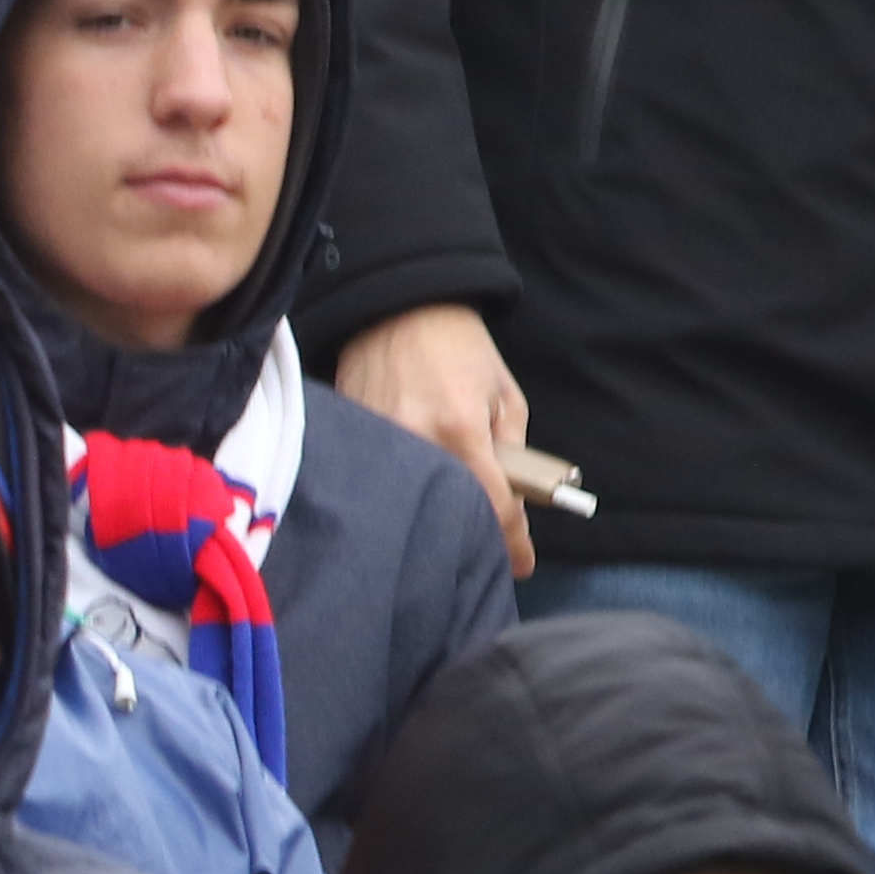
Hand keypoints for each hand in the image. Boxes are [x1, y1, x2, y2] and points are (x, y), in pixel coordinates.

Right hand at [331, 304, 545, 577]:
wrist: (397, 309)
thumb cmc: (459, 349)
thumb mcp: (505, 397)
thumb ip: (512, 451)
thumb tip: (513, 504)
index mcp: (460, 429)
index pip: (493, 508)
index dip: (512, 543)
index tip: (522, 564)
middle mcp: (414, 441)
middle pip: (450, 515)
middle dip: (475, 531)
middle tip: (489, 540)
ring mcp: (376, 444)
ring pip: (413, 503)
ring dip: (435, 512)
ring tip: (448, 509)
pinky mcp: (352, 441)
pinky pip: (384, 481)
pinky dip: (402, 489)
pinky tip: (411, 483)